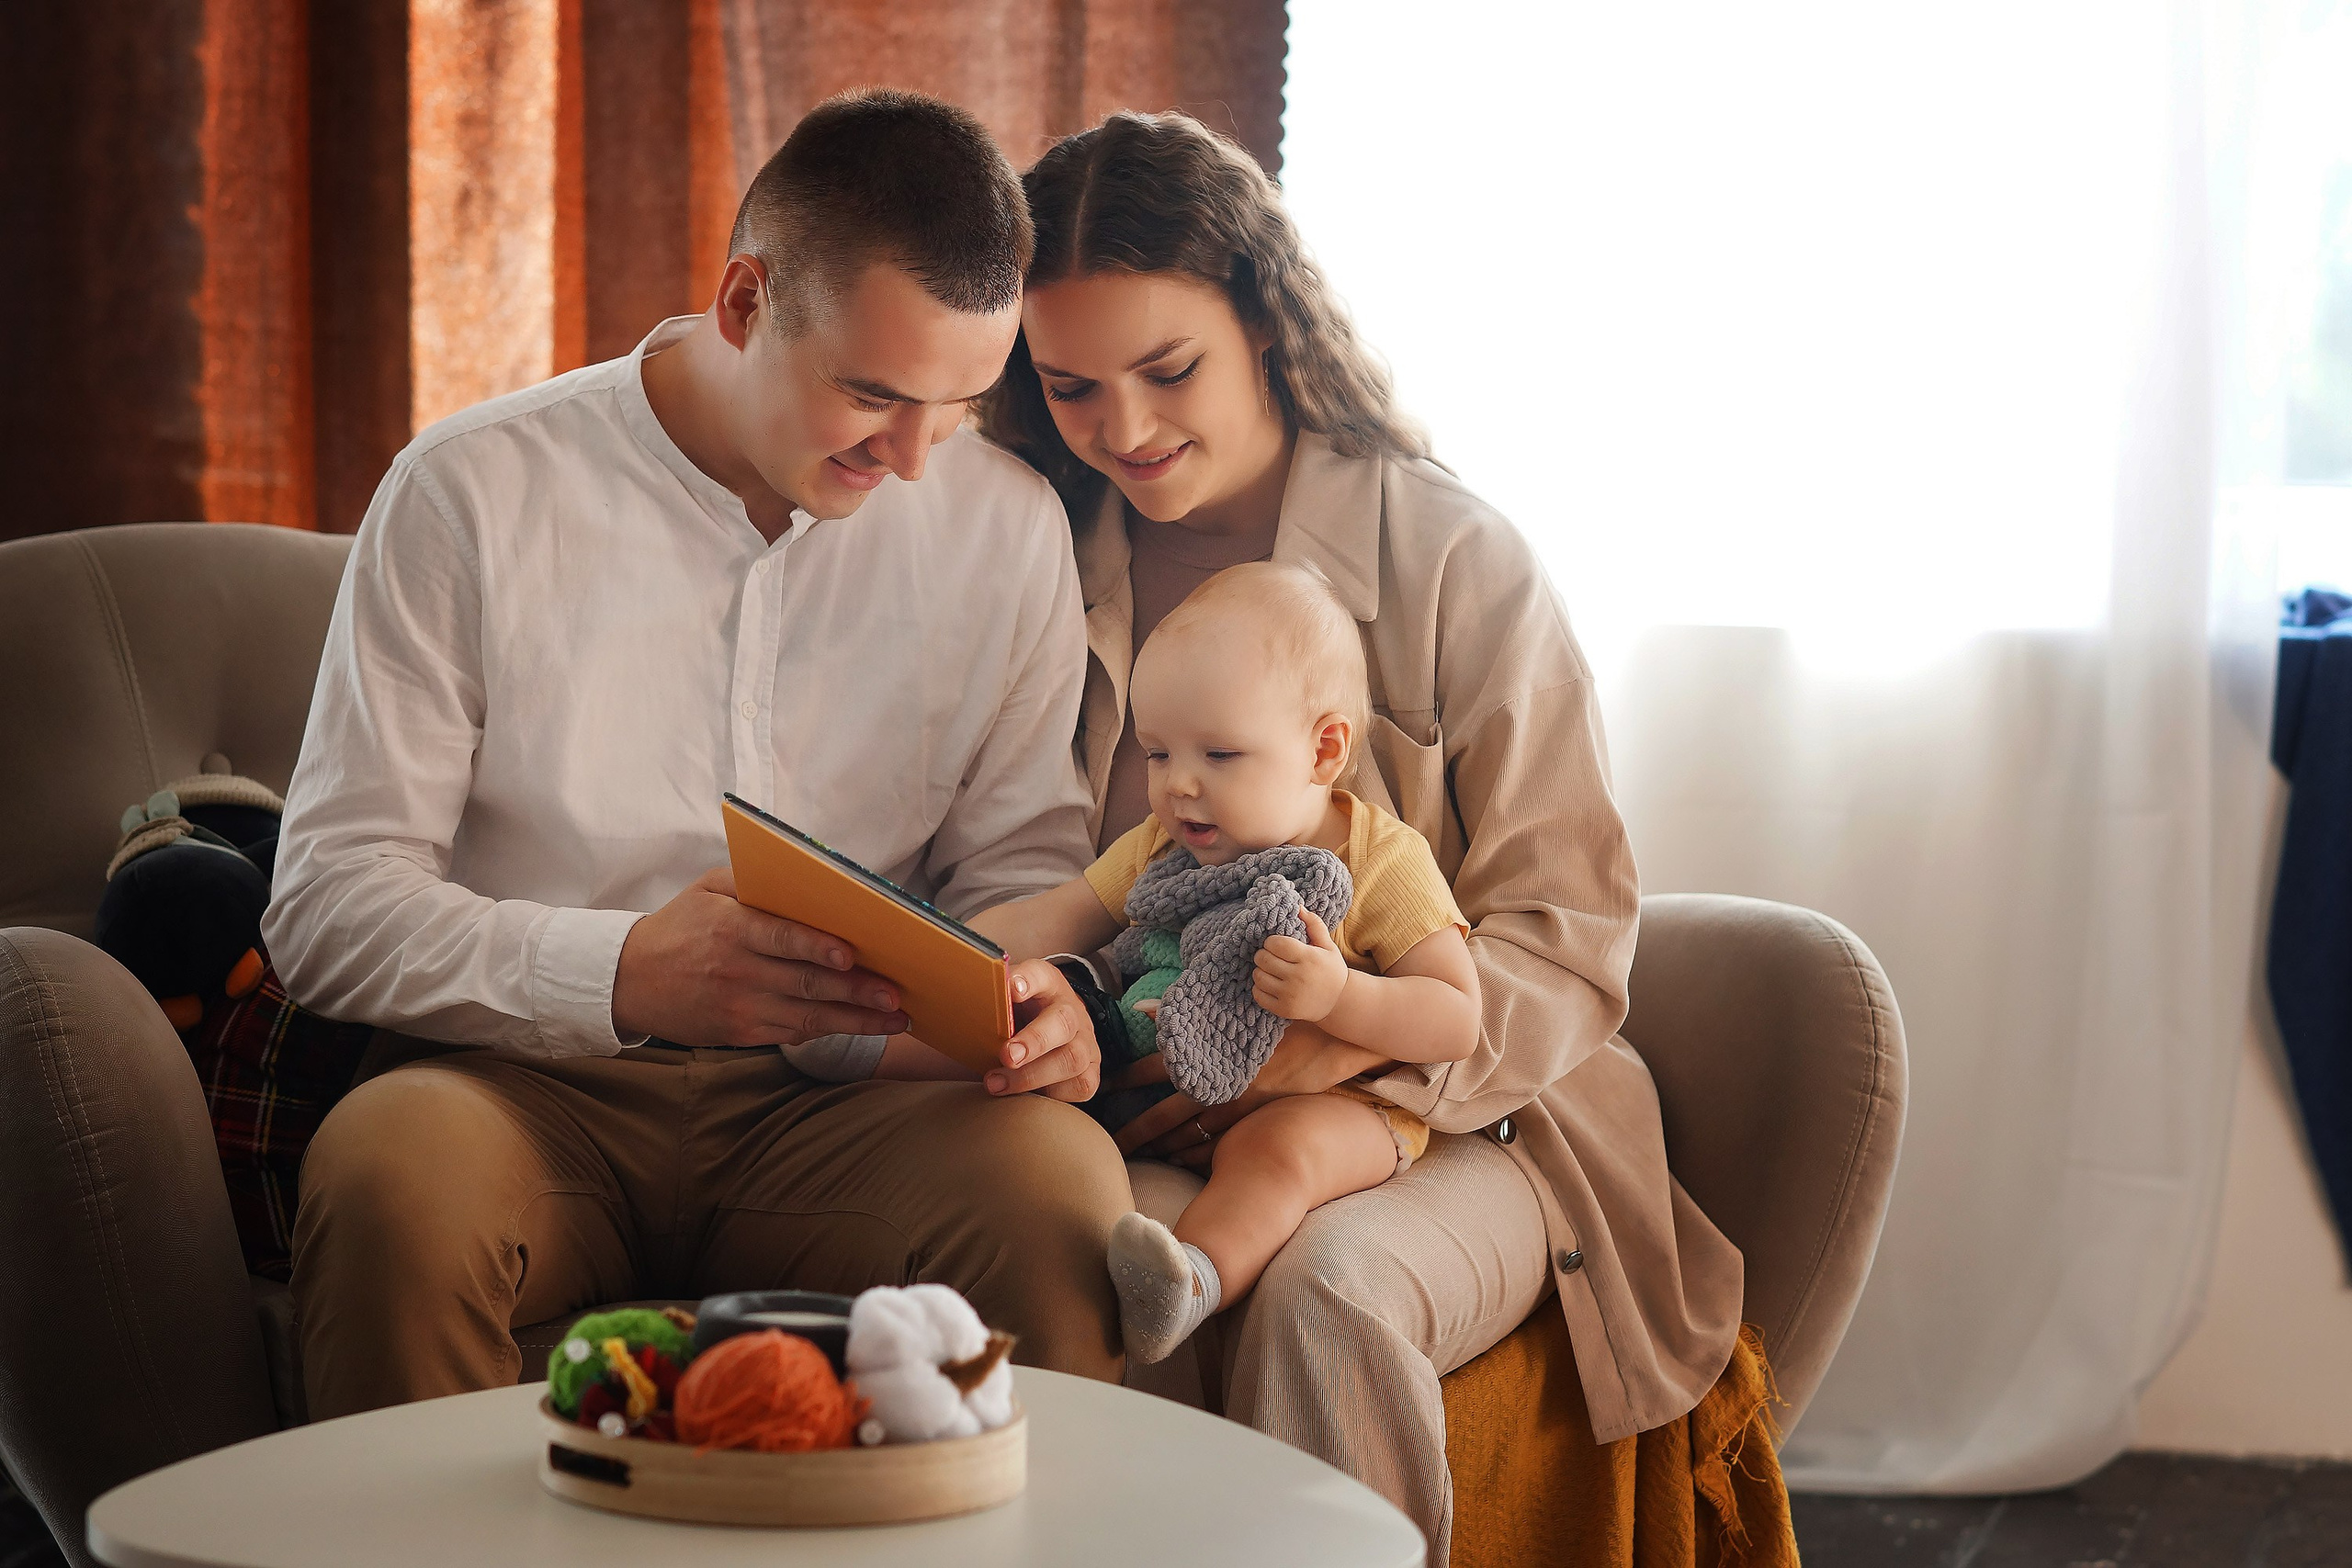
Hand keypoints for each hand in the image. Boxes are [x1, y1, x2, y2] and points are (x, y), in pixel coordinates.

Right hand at [611, 866, 908, 1046]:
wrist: (628, 981)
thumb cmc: (679, 926)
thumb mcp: (707, 889)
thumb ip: (753, 882)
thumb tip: (810, 879)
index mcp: (730, 928)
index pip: (781, 938)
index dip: (816, 948)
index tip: (850, 956)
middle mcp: (737, 971)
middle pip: (804, 984)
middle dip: (855, 992)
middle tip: (895, 995)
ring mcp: (739, 1007)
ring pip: (806, 1017)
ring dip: (855, 1022)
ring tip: (895, 1020)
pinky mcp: (740, 1034)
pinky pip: (791, 1033)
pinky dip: (827, 1031)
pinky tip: (859, 1028)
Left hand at [982, 959, 1100, 1103]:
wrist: (1051, 1034)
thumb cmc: (1018, 1019)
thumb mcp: (1005, 1004)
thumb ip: (987, 1003)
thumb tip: (949, 1004)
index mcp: (1048, 985)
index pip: (1040, 974)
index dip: (1028, 980)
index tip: (1011, 990)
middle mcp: (1071, 1011)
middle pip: (1062, 1022)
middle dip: (1034, 1041)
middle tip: (1006, 1055)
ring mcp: (1085, 1042)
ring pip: (1071, 1059)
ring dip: (1032, 1076)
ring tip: (996, 1084)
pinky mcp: (1090, 1072)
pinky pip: (1080, 1086)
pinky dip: (1052, 1094)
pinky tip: (1026, 1095)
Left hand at [1109, 1018, 1391, 1166]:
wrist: (1339, 1032)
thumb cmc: (1286, 1009)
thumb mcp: (1240, 1003)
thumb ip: (1187, 1009)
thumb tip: (1141, 1008)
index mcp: (1213, 1053)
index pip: (1159, 1068)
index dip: (1129, 1079)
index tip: (1104, 1088)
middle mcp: (1223, 1083)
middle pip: (1169, 1113)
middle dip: (1139, 1130)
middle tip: (1111, 1145)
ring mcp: (1243, 1104)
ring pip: (1194, 1135)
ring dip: (1166, 1146)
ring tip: (1142, 1156)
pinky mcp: (1261, 1116)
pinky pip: (1222, 1143)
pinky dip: (1199, 1153)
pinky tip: (1182, 1160)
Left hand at [1252, 910, 1349, 1021]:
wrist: (1339, 1002)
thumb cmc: (1331, 970)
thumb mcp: (1328, 946)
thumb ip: (1314, 925)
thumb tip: (1298, 906)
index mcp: (1309, 958)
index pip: (1275, 943)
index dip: (1271, 942)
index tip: (1276, 944)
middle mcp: (1298, 977)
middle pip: (1263, 959)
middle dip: (1263, 954)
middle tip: (1270, 956)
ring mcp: (1290, 995)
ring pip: (1258, 976)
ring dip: (1260, 970)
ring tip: (1270, 970)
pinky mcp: (1283, 1009)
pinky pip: (1258, 994)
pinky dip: (1259, 988)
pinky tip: (1270, 984)